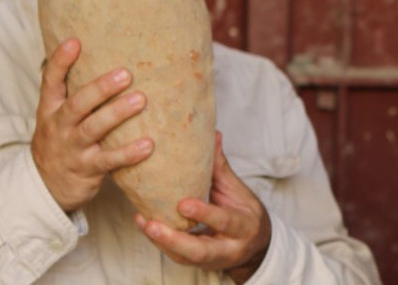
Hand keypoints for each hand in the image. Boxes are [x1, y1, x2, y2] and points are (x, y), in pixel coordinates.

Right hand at [30, 38, 152, 212]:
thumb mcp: (57, 116)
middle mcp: (59, 126)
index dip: (60, 61)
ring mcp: (72, 148)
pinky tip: (148, 145)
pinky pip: (108, 160)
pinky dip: (128, 153)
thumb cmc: (61, 141)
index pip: (50, 81)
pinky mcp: (87, 169)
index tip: (74, 41)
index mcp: (50, 109)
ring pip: (93, 129)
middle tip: (126, 73)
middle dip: (100, 88)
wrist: (45, 186)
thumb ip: (76, 92)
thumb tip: (109, 57)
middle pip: (77, 104)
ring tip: (141, 100)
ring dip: (117, 114)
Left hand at [137, 131, 272, 280]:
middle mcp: (229, 248)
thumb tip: (213, 135)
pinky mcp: (197, 263)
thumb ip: (221, 168)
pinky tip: (144, 224)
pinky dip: (159, 241)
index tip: (183, 204)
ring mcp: (212, 260)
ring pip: (184, 257)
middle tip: (151, 224)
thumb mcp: (238, 191)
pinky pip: (176, 255)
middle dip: (173, 239)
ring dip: (160, 241)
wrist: (255, 245)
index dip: (205, 214)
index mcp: (244, 227)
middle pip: (199, 251)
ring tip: (142, 222)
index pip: (225, 221)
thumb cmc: (245, 213)